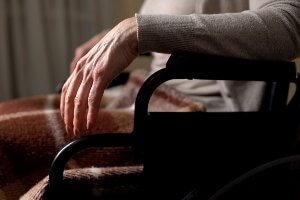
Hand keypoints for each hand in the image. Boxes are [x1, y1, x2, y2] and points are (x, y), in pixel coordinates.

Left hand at [61, 17, 137, 134]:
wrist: (126, 36)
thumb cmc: (116, 49)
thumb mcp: (99, 61)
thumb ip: (92, 72)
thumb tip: (93, 85)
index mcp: (79, 67)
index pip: (66, 91)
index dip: (64, 108)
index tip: (67, 120)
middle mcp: (81, 70)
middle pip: (70, 98)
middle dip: (69, 117)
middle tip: (71, 131)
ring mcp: (90, 72)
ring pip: (79, 101)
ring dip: (78, 119)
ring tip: (79, 131)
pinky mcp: (101, 75)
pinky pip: (93, 99)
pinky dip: (90, 113)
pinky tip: (91, 123)